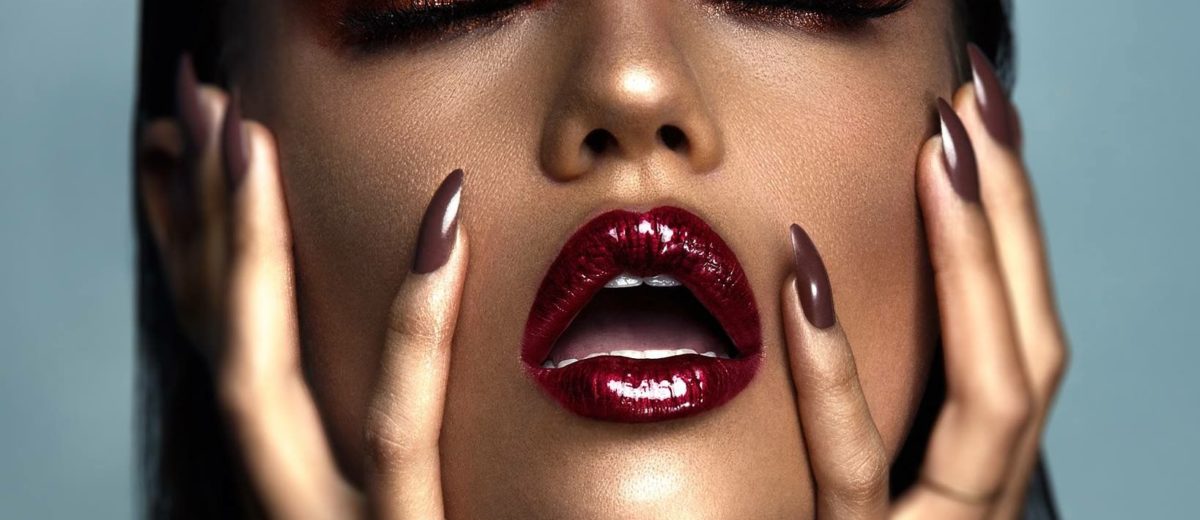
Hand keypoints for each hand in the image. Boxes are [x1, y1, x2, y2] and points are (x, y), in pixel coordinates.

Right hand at [138, 57, 468, 518]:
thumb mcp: (412, 499)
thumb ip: (405, 436)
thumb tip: (410, 358)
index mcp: (300, 490)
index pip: (234, 359)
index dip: (200, 259)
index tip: (191, 160)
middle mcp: (293, 508)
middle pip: (221, 353)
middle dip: (198, 230)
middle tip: (197, 107)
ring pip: (262, 382)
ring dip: (247, 254)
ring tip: (248, 136)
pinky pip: (405, 431)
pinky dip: (419, 323)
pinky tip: (444, 224)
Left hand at [781, 47, 1067, 518]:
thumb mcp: (852, 466)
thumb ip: (860, 392)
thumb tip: (812, 265)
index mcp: (970, 471)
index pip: (1018, 338)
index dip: (1012, 229)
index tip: (979, 120)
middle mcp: (973, 503)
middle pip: (1029, 351)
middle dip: (1012, 222)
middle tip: (976, 106)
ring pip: (989, 400)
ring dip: (971, 267)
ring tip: (939, 158)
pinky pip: (853, 471)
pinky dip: (833, 373)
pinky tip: (799, 280)